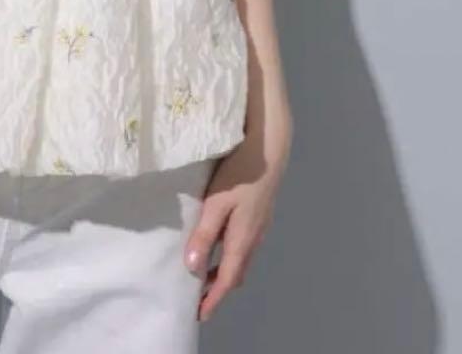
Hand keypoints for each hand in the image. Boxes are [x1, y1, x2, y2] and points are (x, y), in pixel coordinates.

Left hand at [184, 130, 289, 321]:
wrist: (269, 148)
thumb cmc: (239, 172)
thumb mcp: (216, 201)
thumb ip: (204, 233)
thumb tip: (192, 266)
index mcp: (243, 238)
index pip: (227, 279)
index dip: (213, 298)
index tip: (199, 314)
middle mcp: (254, 237)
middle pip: (235, 272)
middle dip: (217, 288)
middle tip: (197, 297)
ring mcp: (259, 225)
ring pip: (240, 258)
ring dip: (223, 271)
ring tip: (202, 274)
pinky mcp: (259, 214)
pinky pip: (243, 244)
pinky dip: (229, 254)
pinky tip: (216, 243)